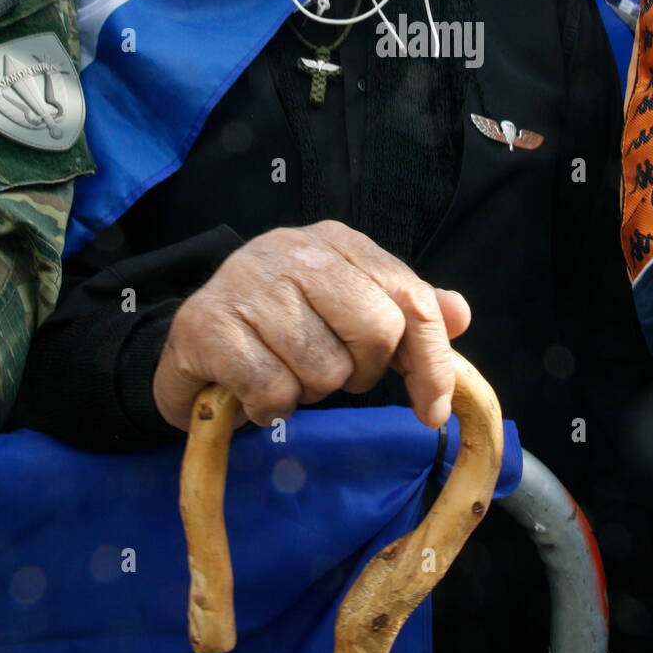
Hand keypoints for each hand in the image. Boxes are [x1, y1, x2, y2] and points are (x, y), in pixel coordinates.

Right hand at [153, 220, 470, 432]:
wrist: (192, 341)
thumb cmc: (282, 325)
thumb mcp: (349, 309)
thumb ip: (406, 312)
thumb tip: (460, 314)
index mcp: (338, 241)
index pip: (410, 297)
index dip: (431, 360)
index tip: (431, 411)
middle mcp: (294, 249)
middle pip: (377, 330)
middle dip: (361, 373)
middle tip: (331, 374)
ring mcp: (247, 281)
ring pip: (325, 368)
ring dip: (310, 391)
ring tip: (285, 375)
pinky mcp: (207, 324)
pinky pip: (273, 390)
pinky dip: (270, 408)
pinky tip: (254, 392)